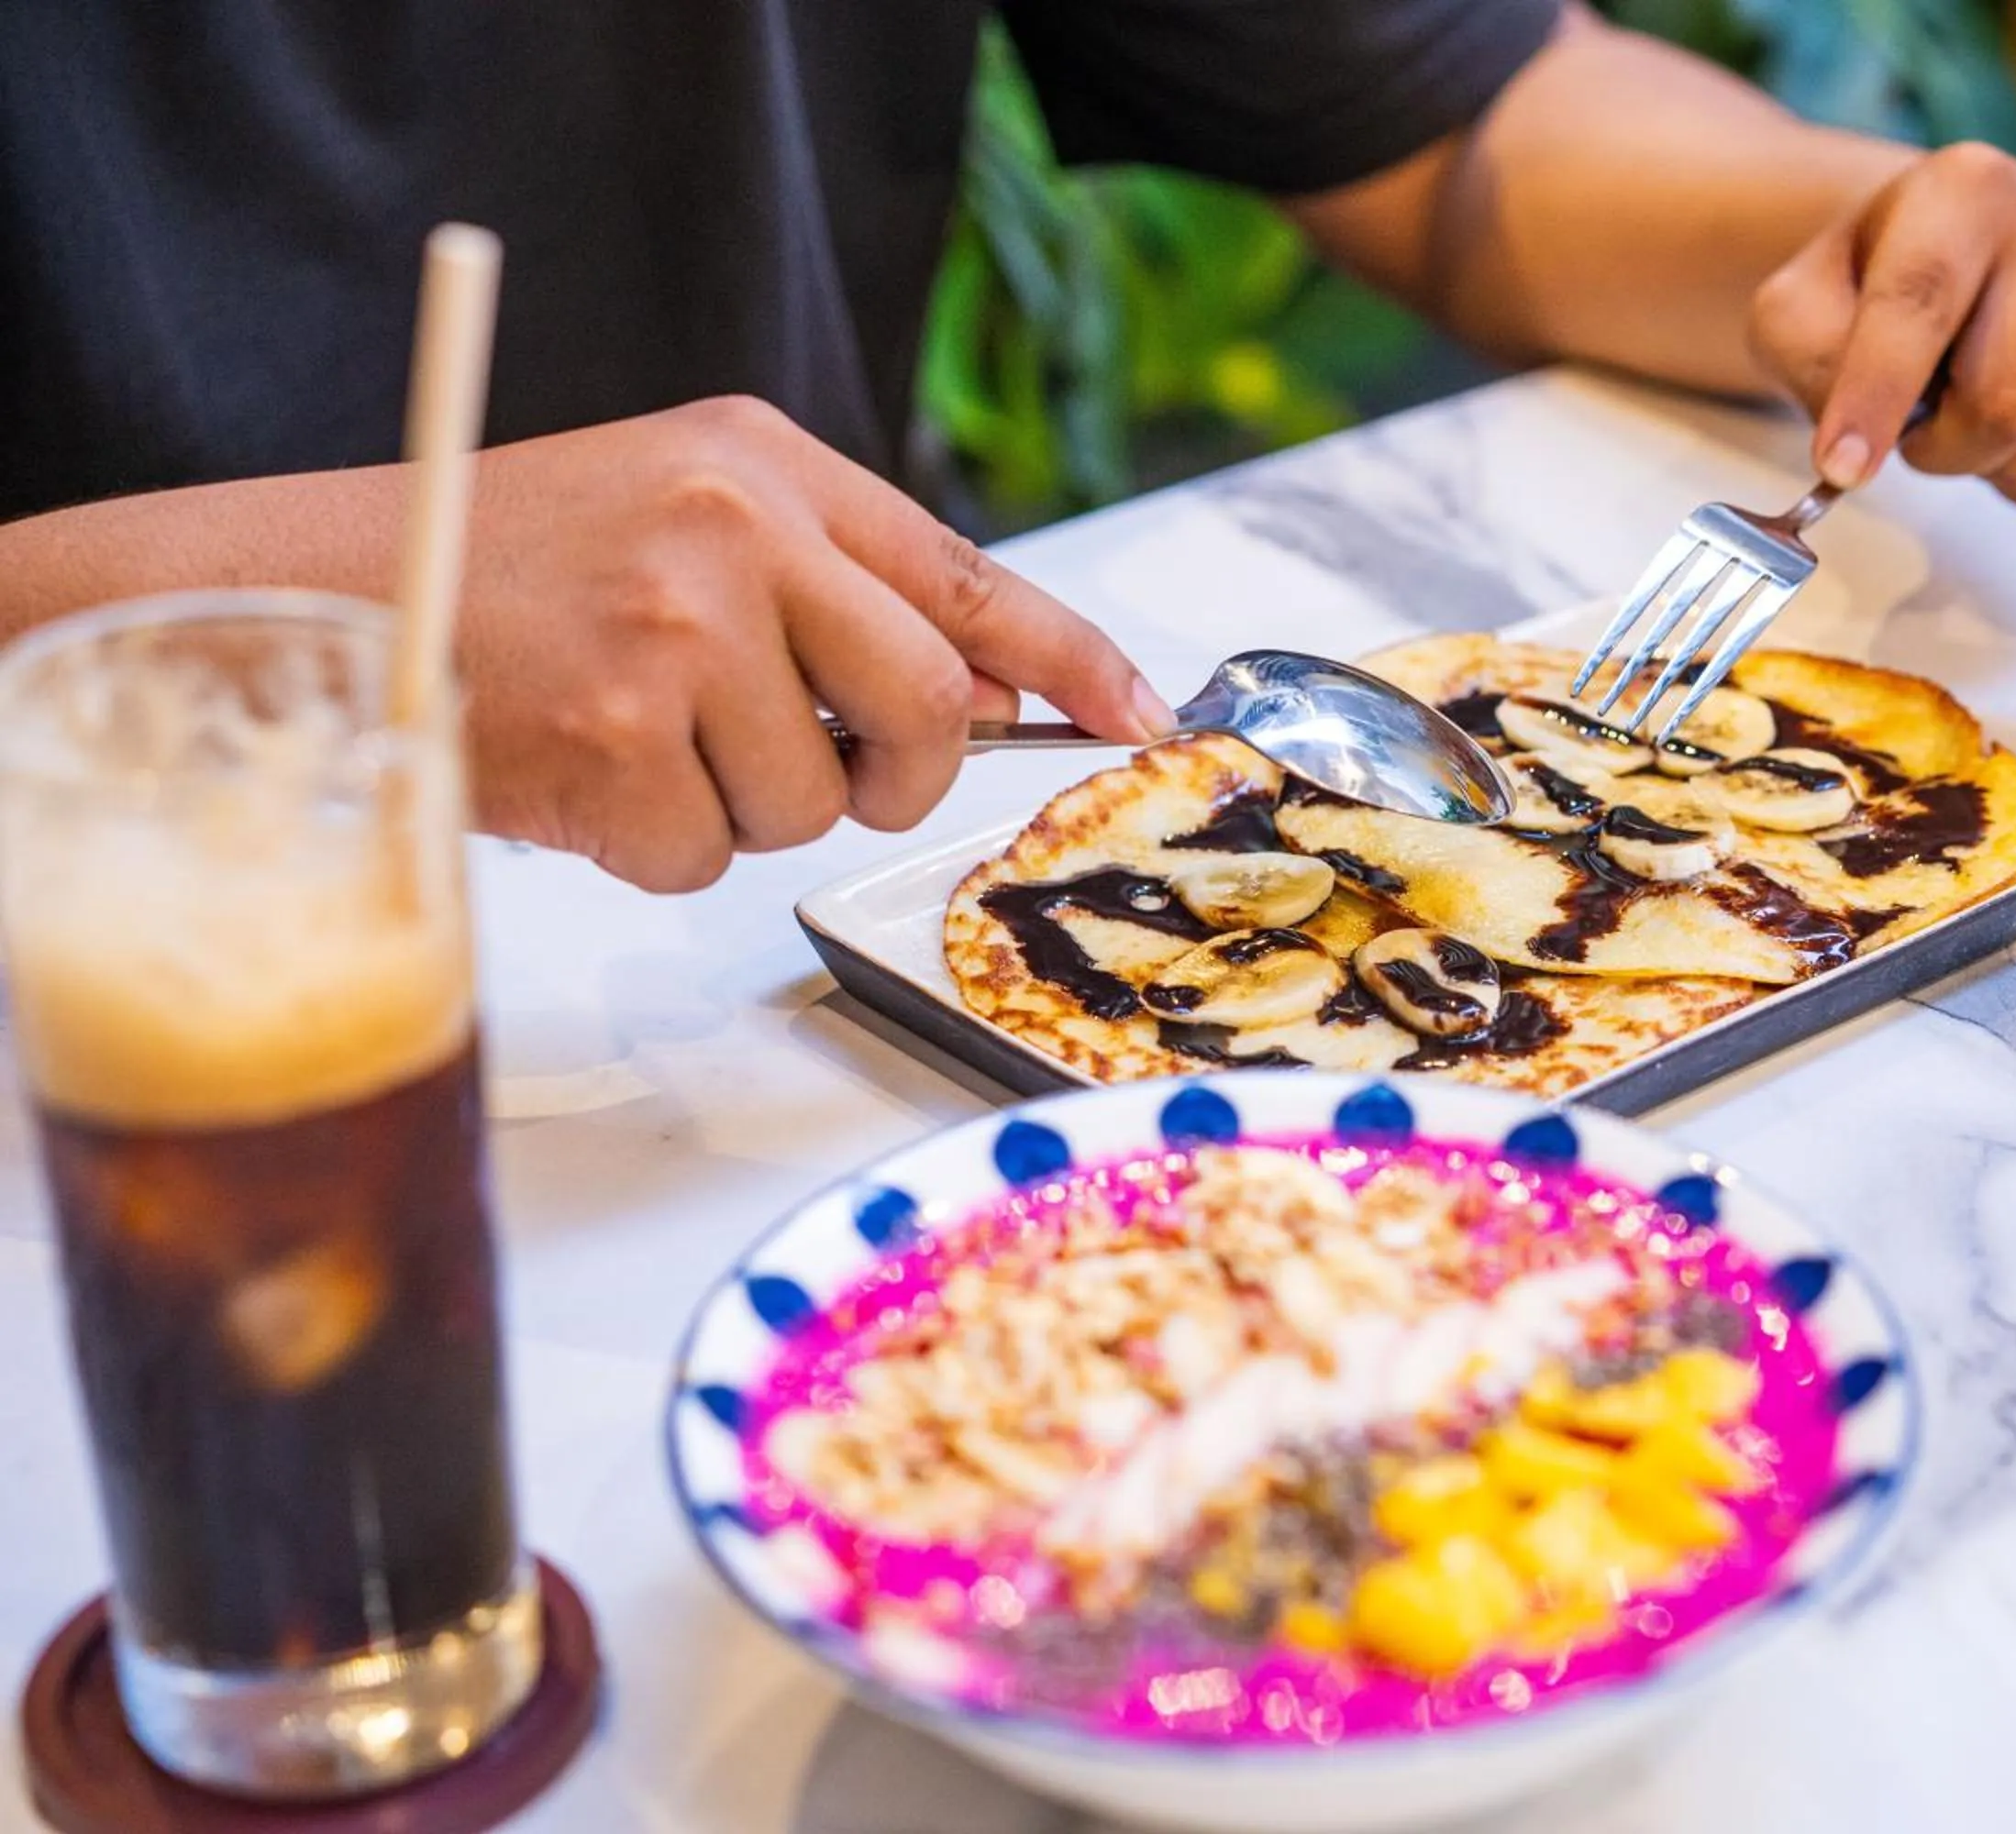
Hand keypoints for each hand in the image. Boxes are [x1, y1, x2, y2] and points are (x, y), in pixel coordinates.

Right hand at [455, 397, 1169, 890]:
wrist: (323, 587)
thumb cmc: (513, 567)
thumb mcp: (686, 521)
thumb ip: (836, 591)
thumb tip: (987, 700)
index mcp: (764, 463)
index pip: (964, 573)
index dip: (1070, 658)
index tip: (1139, 717)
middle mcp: (734, 530)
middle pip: (923, 711)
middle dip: (890, 776)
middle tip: (822, 771)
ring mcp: (676, 633)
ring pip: (810, 803)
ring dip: (737, 808)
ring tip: (634, 737)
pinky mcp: (616, 736)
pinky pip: (704, 856)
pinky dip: (650, 847)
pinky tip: (580, 774)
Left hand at [1748, 142, 2015, 513]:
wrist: (1957, 250)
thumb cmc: (1874, 281)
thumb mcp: (1801, 303)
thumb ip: (1809, 357)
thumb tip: (1854, 444)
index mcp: (1963, 189)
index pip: (1918, 306)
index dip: (1876, 398)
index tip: (1842, 466)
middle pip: (2005, 398)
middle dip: (1942, 448)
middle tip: (1916, 430)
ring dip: (1989, 464)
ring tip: (1968, 413)